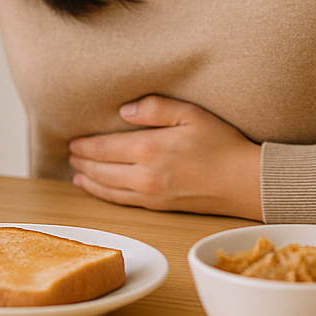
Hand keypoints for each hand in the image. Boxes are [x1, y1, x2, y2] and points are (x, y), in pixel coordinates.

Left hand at [67, 95, 261, 219]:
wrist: (245, 182)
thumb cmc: (221, 144)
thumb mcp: (191, 114)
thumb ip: (155, 108)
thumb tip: (124, 111)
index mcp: (149, 148)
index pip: (104, 147)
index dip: (85, 145)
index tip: (73, 140)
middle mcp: (144, 175)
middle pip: (101, 169)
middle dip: (81, 161)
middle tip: (70, 153)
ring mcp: (150, 195)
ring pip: (107, 189)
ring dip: (88, 179)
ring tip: (76, 172)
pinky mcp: (159, 207)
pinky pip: (122, 202)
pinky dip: (103, 196)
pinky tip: (96, 189)